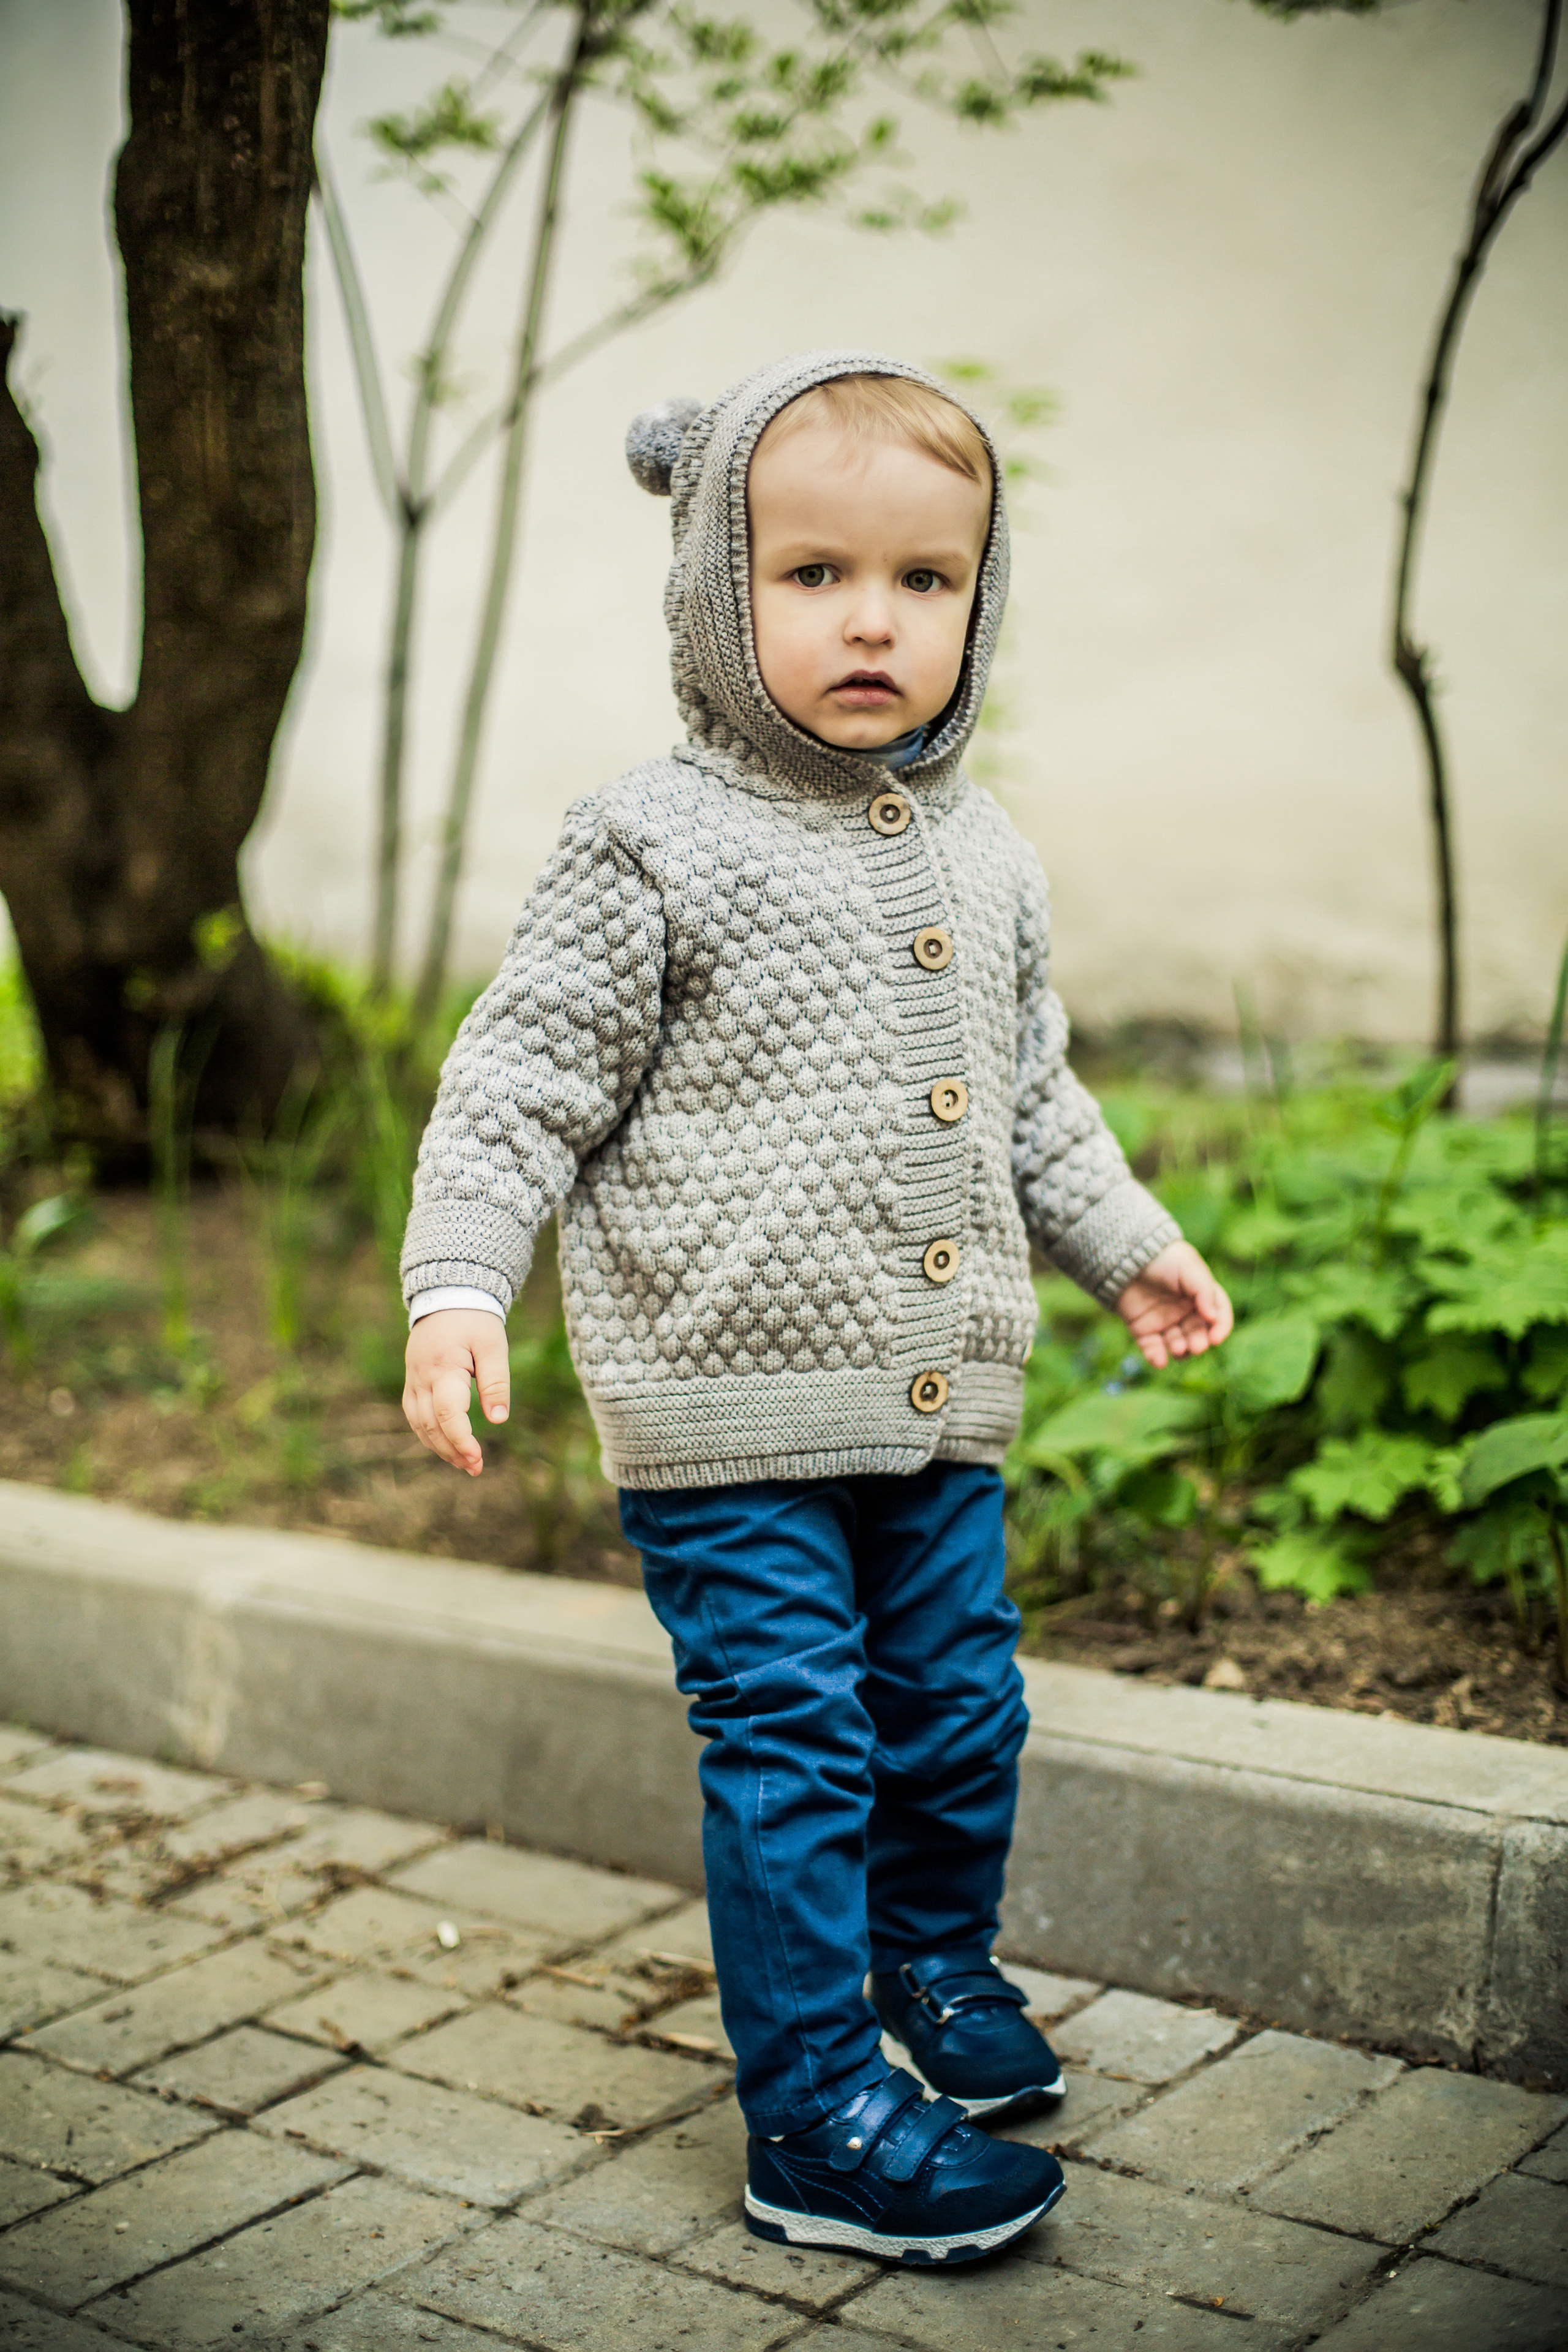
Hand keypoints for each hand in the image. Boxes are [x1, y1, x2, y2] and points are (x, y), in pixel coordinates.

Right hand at [403, 1309, 509, 1475]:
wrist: (448, 1296)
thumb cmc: (475, 1321)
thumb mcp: (493, 1346)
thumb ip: (496, 1382)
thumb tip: (499, 1420)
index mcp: (443, 1367)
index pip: (448, 1414)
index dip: (462, 1440)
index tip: (478, 1459)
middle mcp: (421, 1377)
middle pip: (431, 1425)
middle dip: (452, 1451)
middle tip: (476, 1468)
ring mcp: (413, 1380)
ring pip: (419, 1424)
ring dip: (440, 1447)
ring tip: (465, 1463)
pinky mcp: (412, 1382)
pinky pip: (415, 1416)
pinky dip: (429, 1434)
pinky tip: (447, 1446)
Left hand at [1114, 1242, 1232, 1371]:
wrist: (1127, 1255)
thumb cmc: (1164, 1257)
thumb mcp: (1190, 1267)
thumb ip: (1204, 1291)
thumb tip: (1213, 1317)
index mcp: (1201, 1296)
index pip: (1218, 1315)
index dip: (1221, 1328)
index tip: (1216, 1338)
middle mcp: (1185, 1311)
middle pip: (1199, 1333)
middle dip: (1199, 1342)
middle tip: (1196, 1346)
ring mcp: (1164, 1321)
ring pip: (1178, 1344)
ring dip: (1181, 1350)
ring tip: (1178, 1348)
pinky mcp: (1143, 1329)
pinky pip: (1152, 1348)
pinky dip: (1156, 1357)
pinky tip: (1159, 1361)